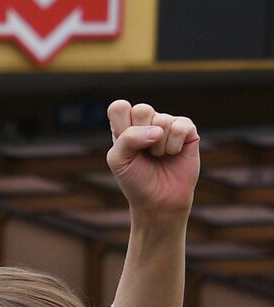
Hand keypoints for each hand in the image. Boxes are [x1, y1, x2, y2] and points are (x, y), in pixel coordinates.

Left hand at [106, 101, 199, 224]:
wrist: (158, 200)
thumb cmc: (135, 179)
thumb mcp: (118, 160)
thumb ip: (127, 138)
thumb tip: (157, 130)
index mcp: (125, 126)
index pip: (119, 107)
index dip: (121, 126)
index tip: (125, 147)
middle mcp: (146, 121)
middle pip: (142, 109)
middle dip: (141, 136)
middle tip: (143, 153)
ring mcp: (167, 124)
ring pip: (162, 120)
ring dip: (158, 146)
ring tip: (158, 157)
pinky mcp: (187, 129)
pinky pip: (180, 127)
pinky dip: (174, 146)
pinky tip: (173, 154)